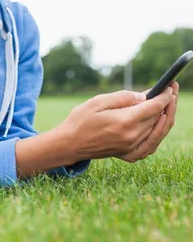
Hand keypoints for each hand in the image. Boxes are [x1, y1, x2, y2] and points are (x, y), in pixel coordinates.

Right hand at [56, 86, 173, 162]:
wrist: (69, 144)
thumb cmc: (80, 120)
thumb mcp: (98, 101)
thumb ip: (123, 97)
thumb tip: (143, 97)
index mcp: (125, 122)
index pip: (154, 107)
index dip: (165, 95)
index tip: (170, 86)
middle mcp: (132, 137)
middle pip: (159, 118)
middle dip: (167, 103)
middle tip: (171, 91)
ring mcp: (131, 148)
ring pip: (158, 131)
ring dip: (167, 117)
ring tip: (169, 105)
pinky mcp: (129, 155)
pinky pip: (151, 145)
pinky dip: (158, 134)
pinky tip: (160, 125)